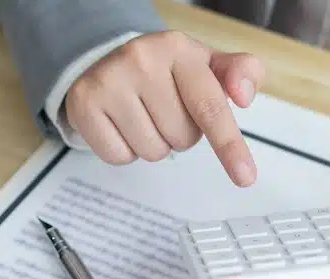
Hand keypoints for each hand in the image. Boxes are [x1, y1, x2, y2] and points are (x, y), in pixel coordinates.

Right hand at [64, 30, 264, 186]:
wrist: (107, 60)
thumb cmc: (168, 72)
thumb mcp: (208, 66)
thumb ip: (242, 73)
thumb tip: (245, 95)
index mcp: (178, 48)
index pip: (210, 107)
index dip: (230, 146)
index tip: (246, 178)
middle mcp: (141, 59)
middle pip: (182, 138)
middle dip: (181, 134)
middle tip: (165, 110)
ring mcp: (108, 80)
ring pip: (153, 151)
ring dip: (154, 143)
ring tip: (143, 115)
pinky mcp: (84, 103)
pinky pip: (120, 156)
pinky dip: (126, 150)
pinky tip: (121, 124)